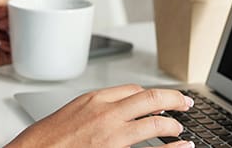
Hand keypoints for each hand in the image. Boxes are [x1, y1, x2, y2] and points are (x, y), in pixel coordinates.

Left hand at [0, 0, 23, 66]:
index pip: (19, 13)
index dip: (20, 11)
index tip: (17, 10)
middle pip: (21, 27)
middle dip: (16, 23)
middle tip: (4, 21)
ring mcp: (1, 43)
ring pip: (20, 40)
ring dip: (12, 34)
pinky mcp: (2, 56)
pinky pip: (17, 55)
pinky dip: (11, 47)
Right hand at [8, 85, 193, 147]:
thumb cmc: (46, 139)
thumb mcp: (71, 113)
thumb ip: (94, 109)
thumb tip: (112, 111)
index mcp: (94, 99)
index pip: (132, 90)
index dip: (150, 94)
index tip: (159, 98)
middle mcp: (106, 112)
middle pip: (150, 97)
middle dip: (173, 98)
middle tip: (185, 103)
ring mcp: (113, 133)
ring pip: (155, 121)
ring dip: (173, 124)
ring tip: (179, 129)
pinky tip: (182, 147)